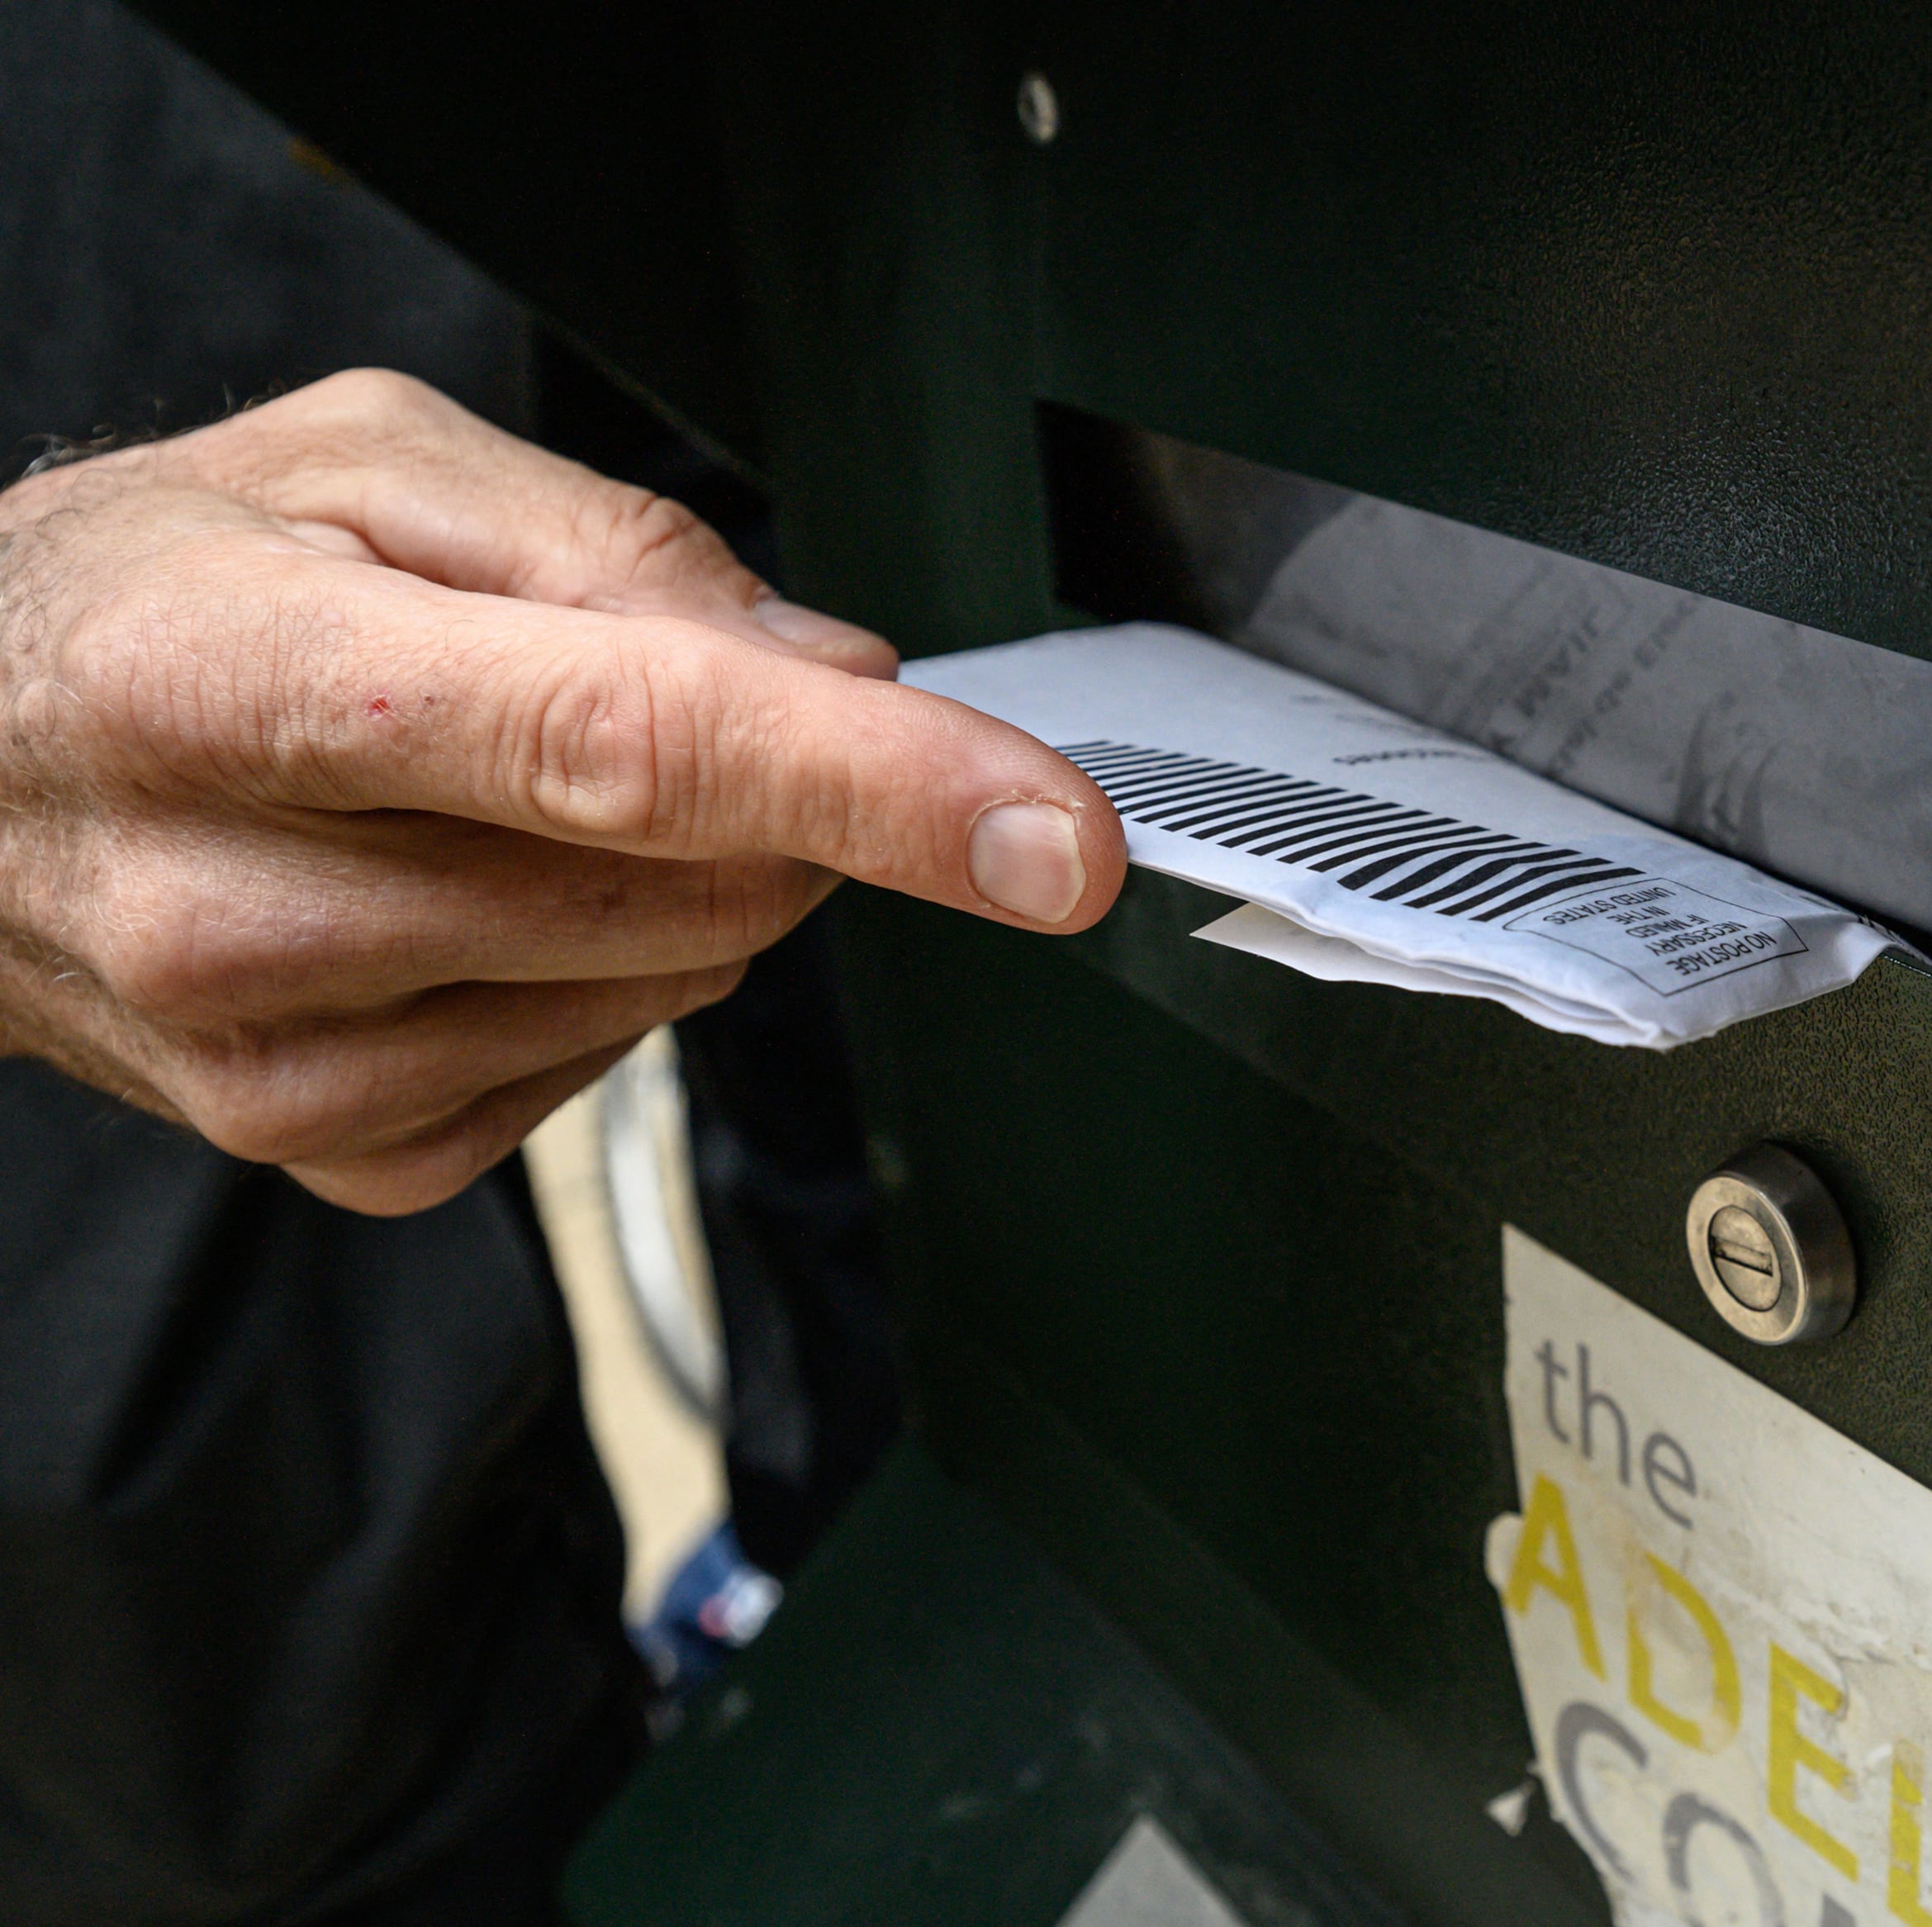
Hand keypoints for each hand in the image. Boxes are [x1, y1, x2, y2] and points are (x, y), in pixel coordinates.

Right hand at [0, 369, 1123, 1213]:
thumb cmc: (145, 602)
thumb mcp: (354, 463)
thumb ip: (615, 545)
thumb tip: (837, 673)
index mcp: (244, 684)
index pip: (626, 749)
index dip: (875, 792)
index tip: (1048, 834)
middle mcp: (245, 905)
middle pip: (687, 880)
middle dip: (762, 790)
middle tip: (642, 703)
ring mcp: (287, 1063)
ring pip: (677, 979)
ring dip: (682, 879)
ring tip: (503, 790)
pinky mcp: (340, 1154)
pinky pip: (607, 1069)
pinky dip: (607, 972)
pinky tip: (476, 898)